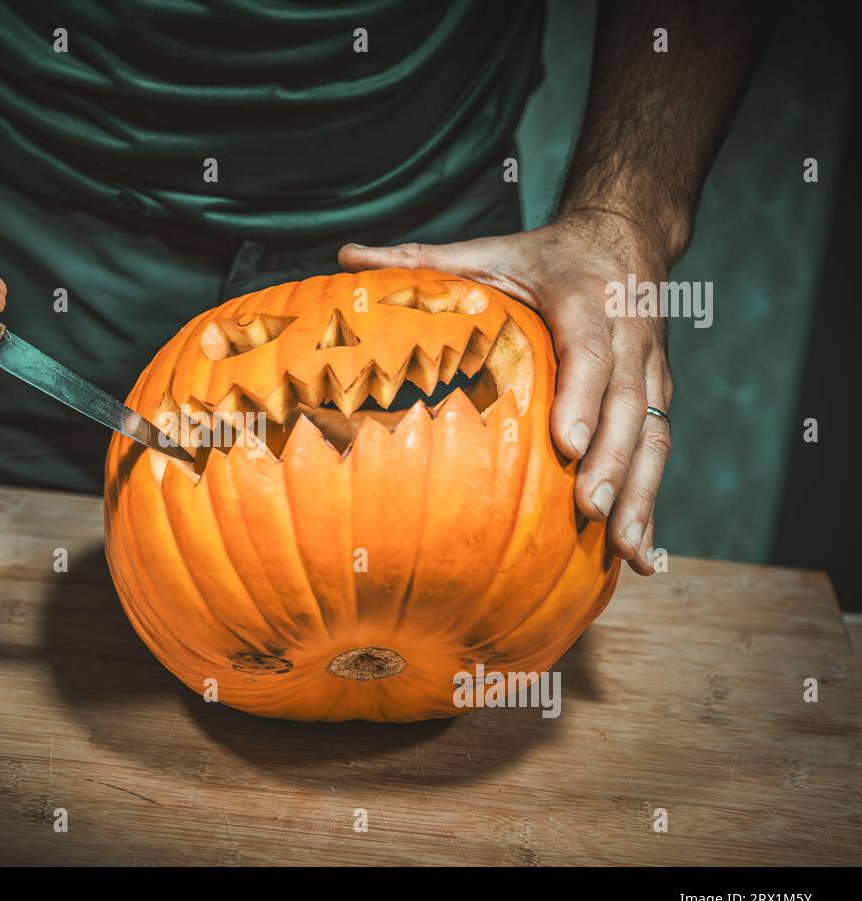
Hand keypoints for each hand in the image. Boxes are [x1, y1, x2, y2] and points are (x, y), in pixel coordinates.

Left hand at [339, 210, 671, 575]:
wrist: (625, 240)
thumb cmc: (542, 258)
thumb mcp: (488, 251)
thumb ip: (422, 259)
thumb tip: (345, 255)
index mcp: (584, 301)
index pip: (590, 350)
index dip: (580, 396)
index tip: (564, 443)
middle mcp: (629, 337)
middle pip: (628, 405)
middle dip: (612, 461)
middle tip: (589, 510)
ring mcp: (650, 371)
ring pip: (653, 435)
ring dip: (641, 495)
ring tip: (624, 549)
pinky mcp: (657, 398)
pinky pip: (659, 453)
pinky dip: (652, 506)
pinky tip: (639, 557)